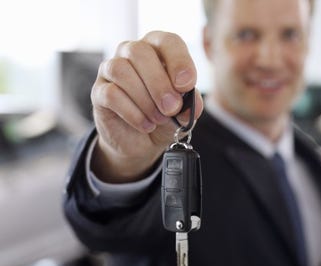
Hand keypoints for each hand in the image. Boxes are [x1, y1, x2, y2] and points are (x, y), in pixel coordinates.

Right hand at [90, 31, 202, 182]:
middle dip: (159, 83)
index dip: (179, 61)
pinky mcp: (98, 92)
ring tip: (159, 119)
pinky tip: (146, 125)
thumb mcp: (184, 113)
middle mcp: (131, 52)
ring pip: (121, 71)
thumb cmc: (165, 117)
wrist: (142, 141)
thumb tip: (192, 105)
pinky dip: (132, 113)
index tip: (187, 85)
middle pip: (140, 52)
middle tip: (172, 108)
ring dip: (144, 99)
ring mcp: (111, 70)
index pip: (167, 41)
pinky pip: (111, 94)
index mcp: (158, 50)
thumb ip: (190, 105)